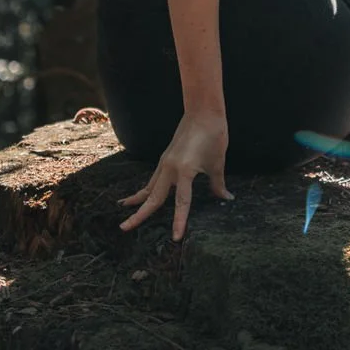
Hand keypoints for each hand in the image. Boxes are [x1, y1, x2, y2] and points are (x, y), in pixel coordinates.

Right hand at [120, 109, 231, 239]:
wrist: (203, 111)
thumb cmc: (213, 135)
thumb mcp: (217, 162)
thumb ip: (217, 184)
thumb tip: (226, 198)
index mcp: (185, 170)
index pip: (182, 203)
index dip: (180, 221)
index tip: (176, 238)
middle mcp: (170, 168)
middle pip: (153, 197)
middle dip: (139, 214)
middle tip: (124, 228)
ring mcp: (165, 163)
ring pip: (149, 187)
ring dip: (137, 200)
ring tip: (124, 210)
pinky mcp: (166, 159)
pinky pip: (154, 178)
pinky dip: (147, 188)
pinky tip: (141, 195)